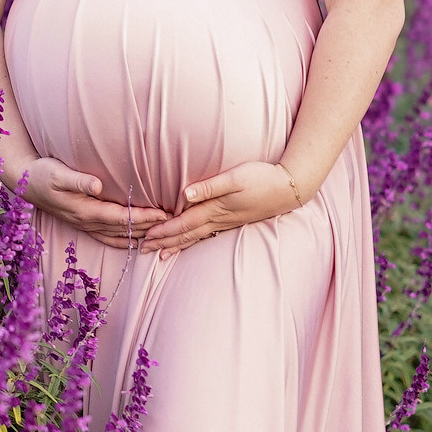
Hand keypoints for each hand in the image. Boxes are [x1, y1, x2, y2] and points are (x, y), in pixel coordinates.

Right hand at [21, 158, 168, 250]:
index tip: (165, 215)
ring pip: (119, 236)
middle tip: (175, 225)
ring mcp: (85, 225)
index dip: (144, 217)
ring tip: (163, 235)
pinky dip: (126, 240)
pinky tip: (138, 240)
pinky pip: (109, 237)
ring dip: (141, 236)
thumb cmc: (42, 174)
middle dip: (150, 229)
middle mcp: (87, 222)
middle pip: (125, 230)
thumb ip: (78, 181)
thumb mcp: (57, 173)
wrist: (24, 182)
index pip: (122, 218)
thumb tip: (96, 186)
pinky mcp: (83, 223)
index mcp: (85, 211)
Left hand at [141, 161, 301, 258]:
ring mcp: (226, 222)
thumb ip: (210, 186)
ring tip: (160, 253)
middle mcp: (219, 219)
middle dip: (164, 242)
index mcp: (216, 208)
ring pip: (195, 237)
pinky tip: (188, 243)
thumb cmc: (262, 178)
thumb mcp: (235, 177)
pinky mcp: (233, 221)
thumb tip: (185, 195)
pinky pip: (206, 235)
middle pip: (186, 234)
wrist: (288, 188)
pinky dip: (192, 241)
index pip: (184, 223)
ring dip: (176, 245)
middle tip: (142, 249)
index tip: (146, 237)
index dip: (164, 231)